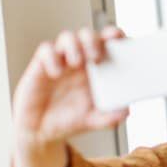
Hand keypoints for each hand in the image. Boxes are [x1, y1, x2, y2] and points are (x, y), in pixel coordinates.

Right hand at [13, 27, 128, 145]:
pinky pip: (46, 50)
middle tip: (96, 56)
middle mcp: (80, 61)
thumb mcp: (94, 121)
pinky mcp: (40, 66)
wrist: (42, 131)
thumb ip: (111, 117)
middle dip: (94, 40)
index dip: (114, 36)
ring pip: (67, 37)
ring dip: (74, 45)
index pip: (108, 44)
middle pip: (88, 36)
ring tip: (77, 63)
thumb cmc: (70, 119)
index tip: (119, 38)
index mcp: (97, 69)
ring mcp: (61, 61)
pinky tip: (55, 73)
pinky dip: (52, 57)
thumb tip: (126, 111)